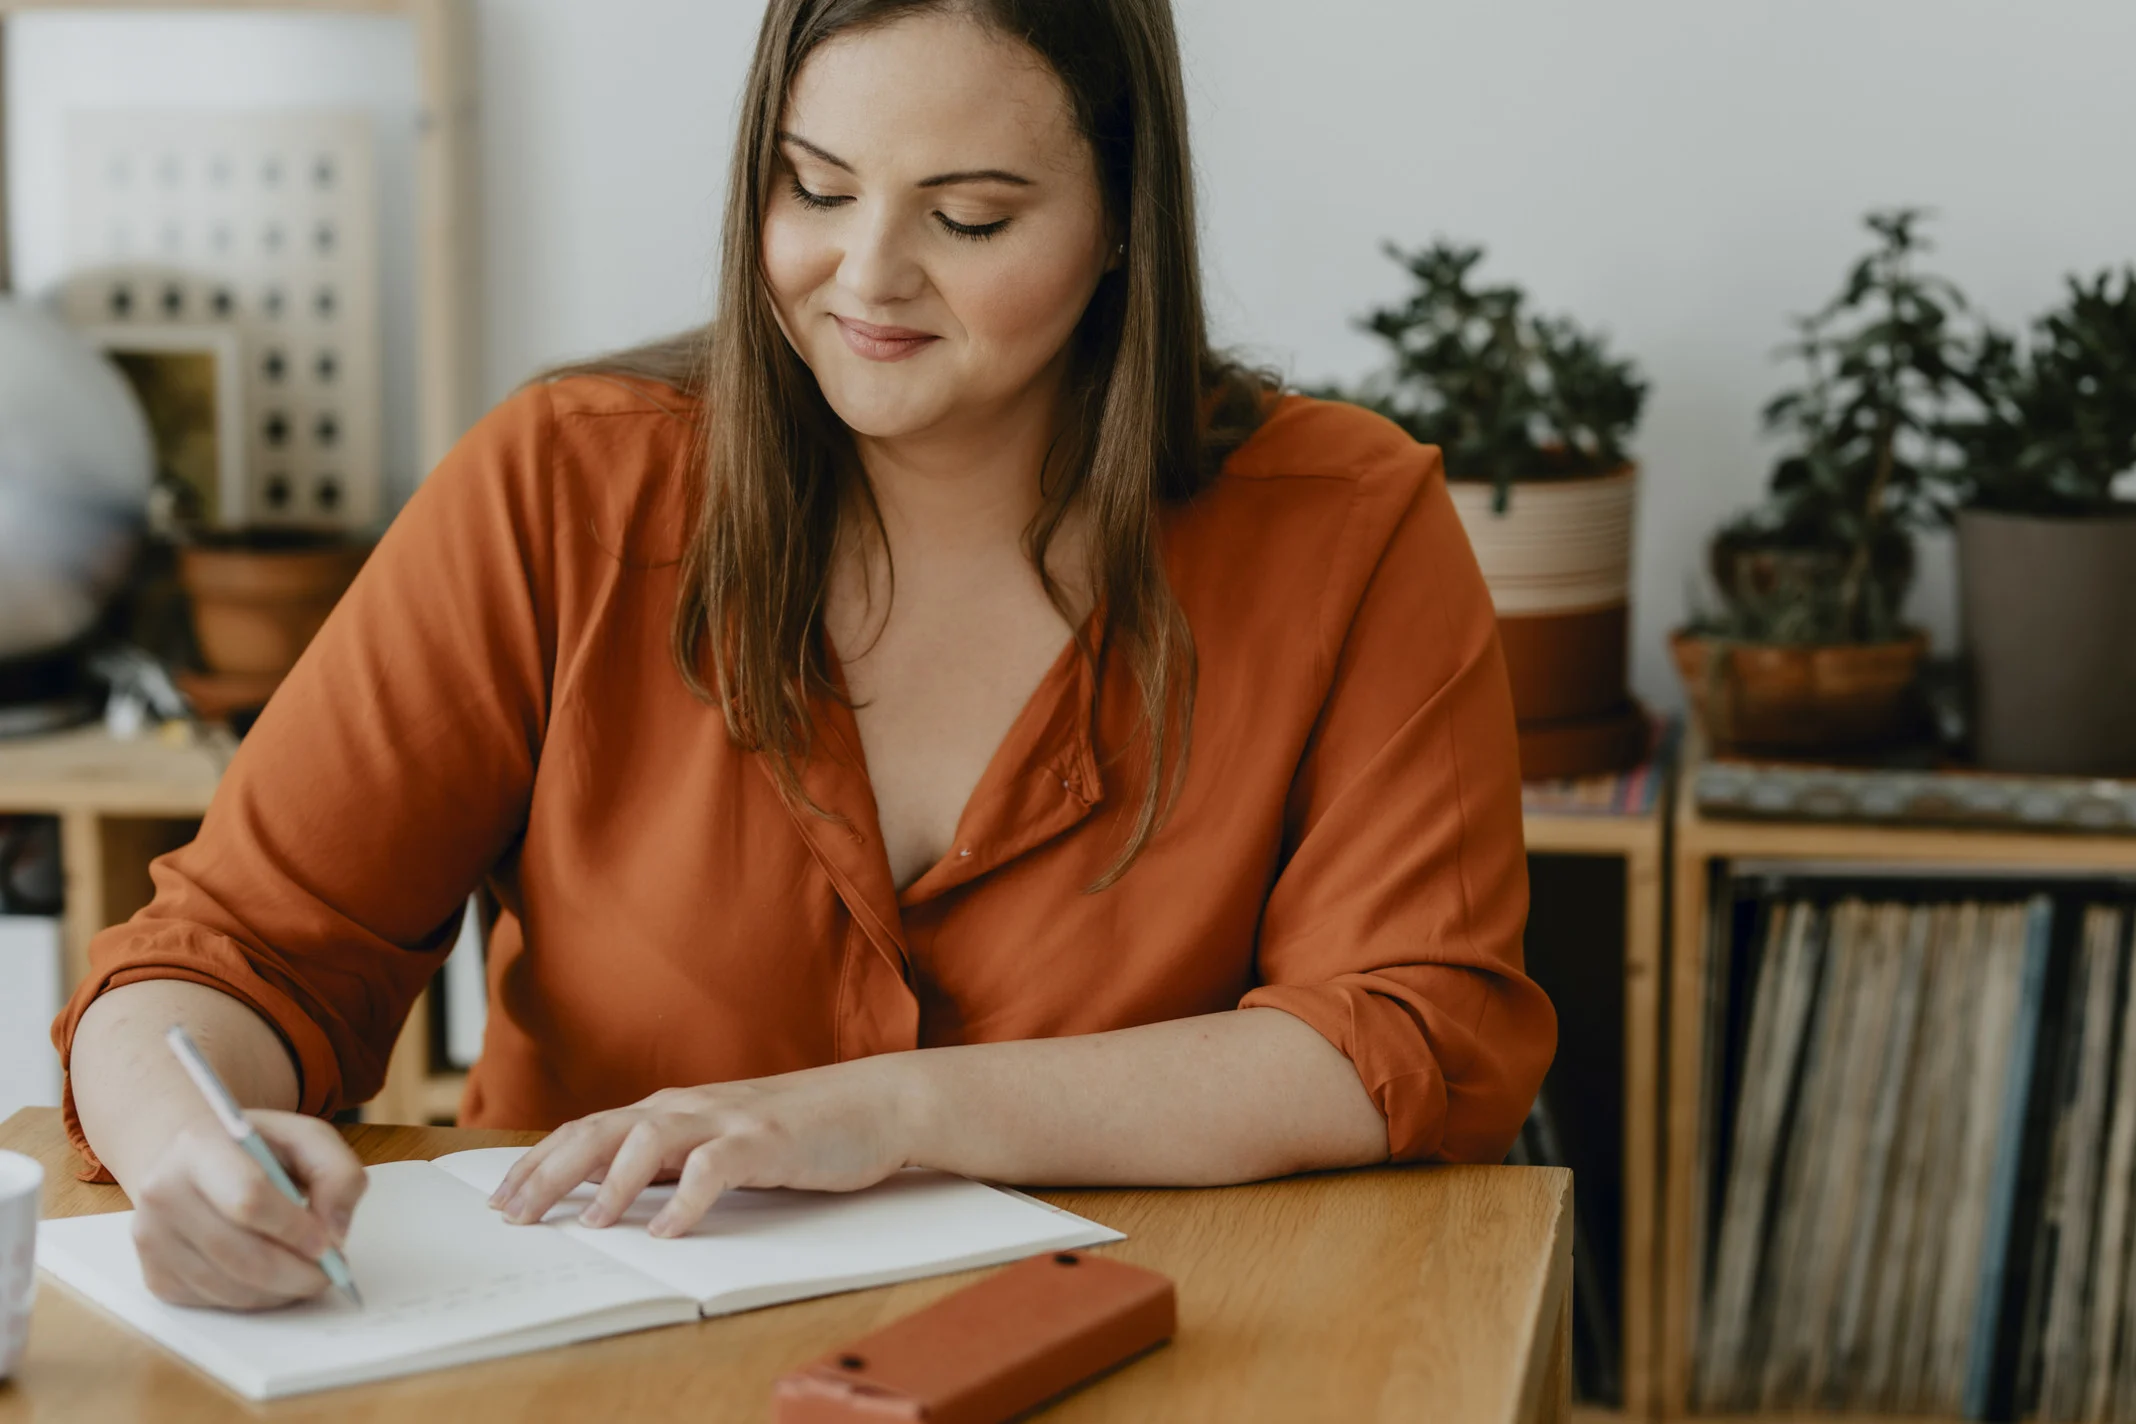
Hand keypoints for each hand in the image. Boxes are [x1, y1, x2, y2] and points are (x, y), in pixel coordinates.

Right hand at [129, 1110, 366, 1310]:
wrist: (191, 1162)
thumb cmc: (255, 1150)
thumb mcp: (306, 1138)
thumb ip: (337, 1173)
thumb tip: (335, 1232)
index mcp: (199, 1146)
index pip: (248, 1198)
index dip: (294, 1228)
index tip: (328, 1243)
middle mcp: (163, 1192)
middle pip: (239, 1254)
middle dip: (296, 1273)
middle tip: (330, 1272)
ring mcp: (152, 1238)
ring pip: (228, 1287)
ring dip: (280, 1291)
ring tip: (306, 1273)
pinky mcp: (155, 1275)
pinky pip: (214, 1303)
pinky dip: (255, 1299)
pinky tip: (272, 1278)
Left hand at [489, 1061, 915, 1237]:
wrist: (878, 1102)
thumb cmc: (802, 1127)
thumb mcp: (723, 1141)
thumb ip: (675, 1159)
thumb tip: (617, 1193)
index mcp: (674, 1109)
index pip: (589, 1130)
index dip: (540, 1162)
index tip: (502, 1198)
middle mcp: (689, 1107)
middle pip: (601, 1131)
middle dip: (550, 1172)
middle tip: (513, 1214)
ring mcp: (728, 1119)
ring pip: (649, 1140)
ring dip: (612, 1184)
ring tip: (589, 1225)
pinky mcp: (767, 1140)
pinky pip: (716, 1168)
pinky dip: (688, 1200)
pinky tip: (669, 1231)